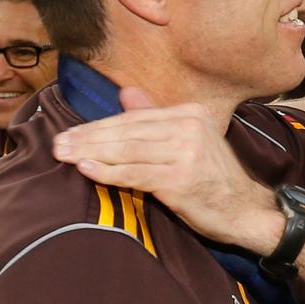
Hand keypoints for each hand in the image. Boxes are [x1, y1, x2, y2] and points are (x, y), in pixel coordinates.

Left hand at [53, 87, 284, 252]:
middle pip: (128, 131)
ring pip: (128, 150)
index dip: (99, 126)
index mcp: (190, 114)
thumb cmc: (212, 179)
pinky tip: (87, 169)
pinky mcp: (182, 179)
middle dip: (89, 138)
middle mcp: (190, 127)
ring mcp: (187, 152)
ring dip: (92, 153)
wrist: (246, 210)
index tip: (70, 133)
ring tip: (64, 156)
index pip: (135, 118)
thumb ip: (156, 118)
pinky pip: (136, 174)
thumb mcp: (188, 142)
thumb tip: (126, 93)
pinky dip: (109, 172)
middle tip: (58, 144)